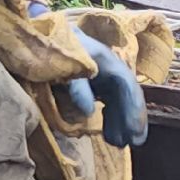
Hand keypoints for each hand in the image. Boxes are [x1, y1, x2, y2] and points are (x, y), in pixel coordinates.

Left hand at [62, 30, 147, 147]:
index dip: (134, 109)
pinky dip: (110, 118)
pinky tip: (109, 134)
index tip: (134, 131)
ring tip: (119, 143)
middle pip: (128, 94)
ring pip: (119, 100)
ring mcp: (103, 75)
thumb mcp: (66, 65)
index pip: (127, 85)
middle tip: (135, 142)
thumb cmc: (56, 49)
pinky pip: (109, 102)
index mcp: (106, 59)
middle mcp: (109, 67)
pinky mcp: (95, 83)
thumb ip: (77, 86)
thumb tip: (88, 111)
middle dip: (133, 118)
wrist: (45, 37)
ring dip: (122, 121)